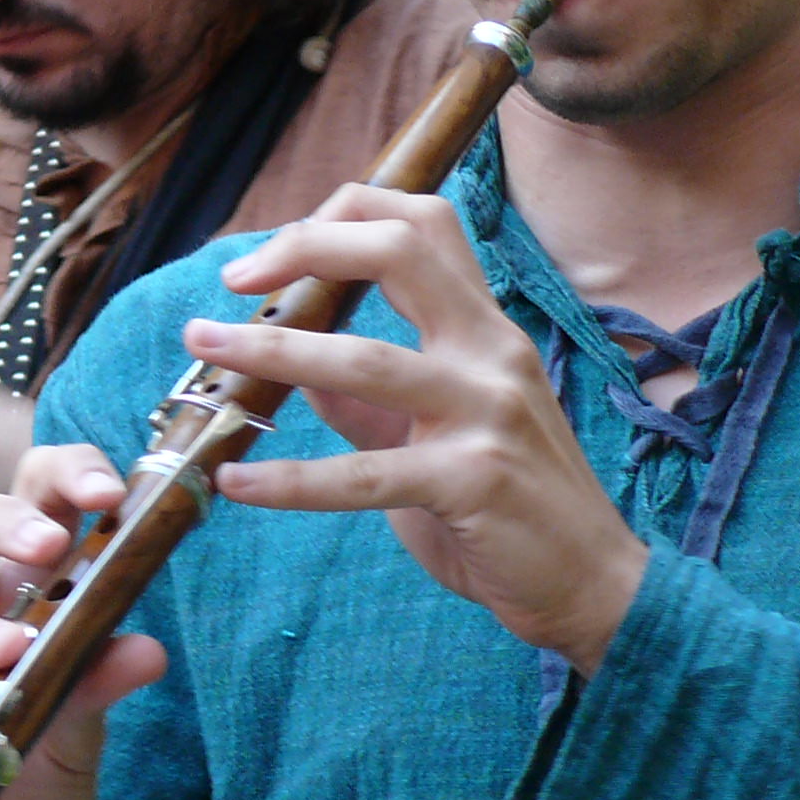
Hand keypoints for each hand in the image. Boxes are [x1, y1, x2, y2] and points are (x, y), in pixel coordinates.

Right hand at [0, 446, 167, 799]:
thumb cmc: (35, 766)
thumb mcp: (82, 729)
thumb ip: (98, 683)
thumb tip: (147, 650)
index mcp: (19, 582)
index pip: (34, 496)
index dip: (65, 477)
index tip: (108, 492)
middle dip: (1, 521)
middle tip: (47, 543)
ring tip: (4, 652)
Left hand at [194, 185, 647, 667]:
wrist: (595, 585)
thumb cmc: (508, 507)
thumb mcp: (436, 434)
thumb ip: (369, 399)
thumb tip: (291, 364)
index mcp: (484, 328)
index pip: (422, 222)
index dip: (343, 215)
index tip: (275, 252)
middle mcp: (491, 351)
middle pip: (399, 250)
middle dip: (307, 246)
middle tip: (234, 279)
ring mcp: (486, 412)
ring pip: (365, 358)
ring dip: (271, 349)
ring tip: (204, 348)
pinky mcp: (472, 482)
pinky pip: (362, 475)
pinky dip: (289, 478)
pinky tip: (235, 483)